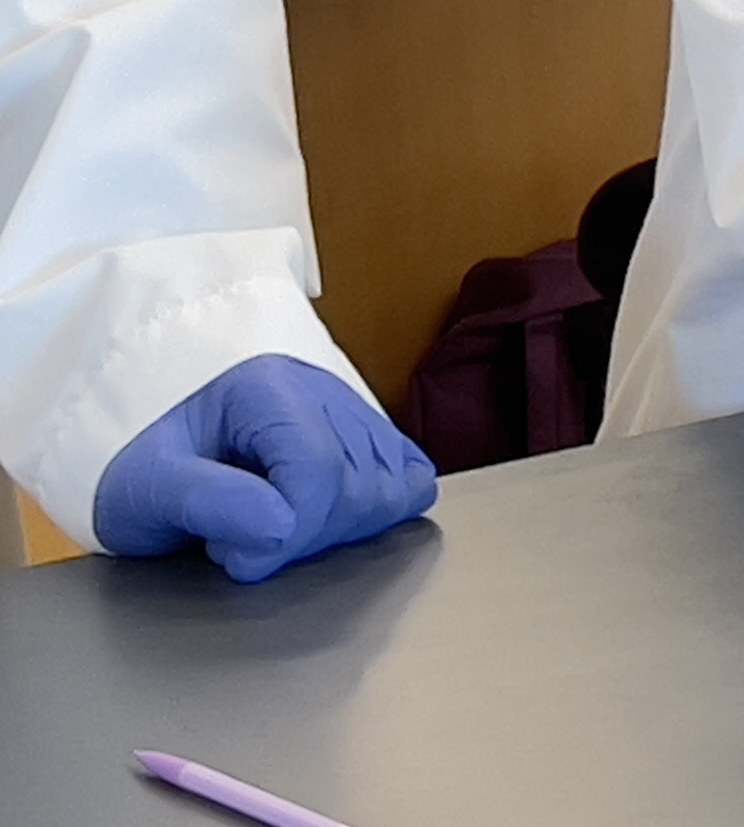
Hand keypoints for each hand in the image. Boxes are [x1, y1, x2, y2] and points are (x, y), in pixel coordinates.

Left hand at [91, 355, 438, 583]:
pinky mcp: (366, 437)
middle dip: (304, 536)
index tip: (231, 556)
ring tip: (276, 528)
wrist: (131, 424)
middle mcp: (323, 391)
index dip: (284, 534)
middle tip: (242, 541)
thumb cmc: (135, 451)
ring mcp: (352, 413)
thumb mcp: (145, 483)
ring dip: (338, 528)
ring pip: (397, 486)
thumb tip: (281, 528)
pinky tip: (322, 520)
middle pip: (362, 484)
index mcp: (266, 388)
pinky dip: (379, 510)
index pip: (319, 472)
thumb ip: (210, 502)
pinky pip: (411, 477)